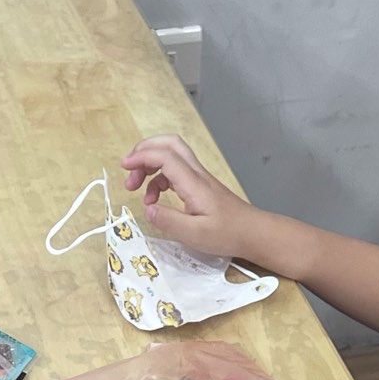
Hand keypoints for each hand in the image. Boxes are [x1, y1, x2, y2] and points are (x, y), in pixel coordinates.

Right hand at [118, 135, 262, 261]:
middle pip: (169, 144)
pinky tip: (154, 199)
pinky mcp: (199, 186)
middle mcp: (196, 174)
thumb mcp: (195, 235)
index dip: (142, 157)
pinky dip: (158, 179)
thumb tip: (147, 208)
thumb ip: (169, 221)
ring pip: (171, 156)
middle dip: (144, 150)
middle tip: (129, 170)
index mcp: (193, 183)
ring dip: (149, 166)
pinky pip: (174, 171)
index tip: (124, 167)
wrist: (254, 233)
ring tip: (137, 189)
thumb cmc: (228, 234)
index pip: (165, 156)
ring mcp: (199, 178)